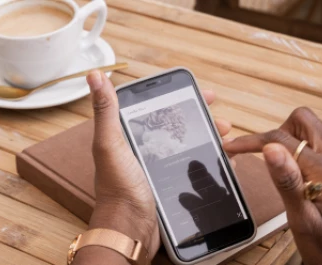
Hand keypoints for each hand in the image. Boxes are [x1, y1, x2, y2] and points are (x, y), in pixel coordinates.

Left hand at [73, 70, 231, 263]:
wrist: (130, 230)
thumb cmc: (117, 188)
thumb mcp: (110, 144)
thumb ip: (106, 111)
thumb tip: (94, 75)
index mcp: (131, 137)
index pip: (160, 110)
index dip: (183, 100)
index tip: (205, 95)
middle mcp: (146, 151)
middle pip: (181, 129)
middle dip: (204, 122)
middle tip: (223, 122)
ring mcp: (160, 170)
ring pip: (192, 149)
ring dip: (211, 142)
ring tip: (227, 143)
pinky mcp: (172, 188)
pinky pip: (196, 171)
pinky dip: (212, 165)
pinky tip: (226, 164)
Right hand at [223, 107, 321, 264]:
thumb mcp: (303, 222)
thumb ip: (287, 183)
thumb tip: (271, 148)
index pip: (283, 139)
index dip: (252, 141)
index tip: (232, 147)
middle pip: (304, 120)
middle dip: (277, 133)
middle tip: (262, 157)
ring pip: (319, 128)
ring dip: (296, 138)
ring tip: (285, 165)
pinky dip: (315, 146)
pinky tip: (307, 167)